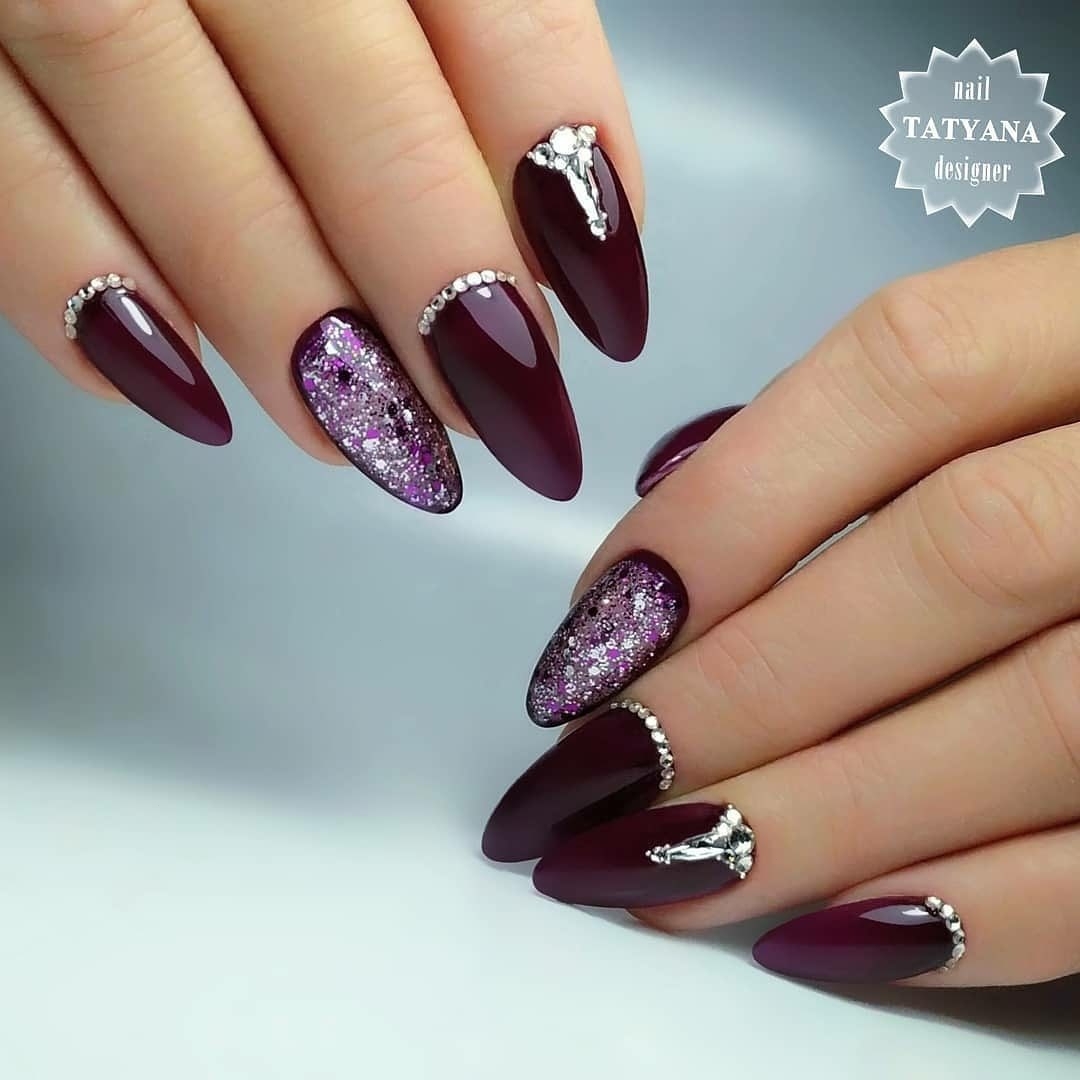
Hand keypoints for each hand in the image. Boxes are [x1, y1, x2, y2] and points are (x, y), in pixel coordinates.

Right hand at [0, 0, 646, 507]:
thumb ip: (469, 50)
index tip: (608, 312)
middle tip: (493, 412)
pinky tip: (173, 388)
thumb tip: (557, 239)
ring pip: (157, 112)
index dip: (563, 171)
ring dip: (276, 309)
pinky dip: (75, 280)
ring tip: (364, 435)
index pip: (499, 4)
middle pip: (346, 90)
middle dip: (435, 277)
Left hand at [485, 233, 1079, 987]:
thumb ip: (855, 440)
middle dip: (750, 684)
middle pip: (965, 552)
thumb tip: (664, 554)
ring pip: (1050, 713)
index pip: (910, 369)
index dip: (726, 507)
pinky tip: (827, 936)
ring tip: (667, 871)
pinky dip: (977, 912)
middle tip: (600, 775)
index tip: (595, 633)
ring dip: (826, 815)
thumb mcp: (1015, 378)